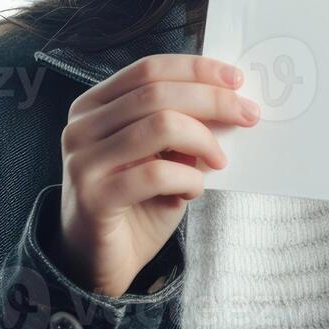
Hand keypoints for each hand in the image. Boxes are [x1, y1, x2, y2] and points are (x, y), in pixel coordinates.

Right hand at [55, 53, 259, 297]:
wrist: (98, 260)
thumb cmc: (135, 202)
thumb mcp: (161, 154)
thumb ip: (182, 124)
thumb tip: (230, 101)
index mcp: (94, 105)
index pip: (149, 69)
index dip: (196, 69)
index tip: (236, 79)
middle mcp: (81, 126)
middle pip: (157, 93)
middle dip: (212, 100)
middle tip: (247, 114)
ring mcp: (83, 160)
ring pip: (159, 125)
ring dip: (203, 140)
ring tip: (219, 160)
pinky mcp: (93, 196)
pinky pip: (156, 173)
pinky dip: (188, 179)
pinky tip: (194, 190)